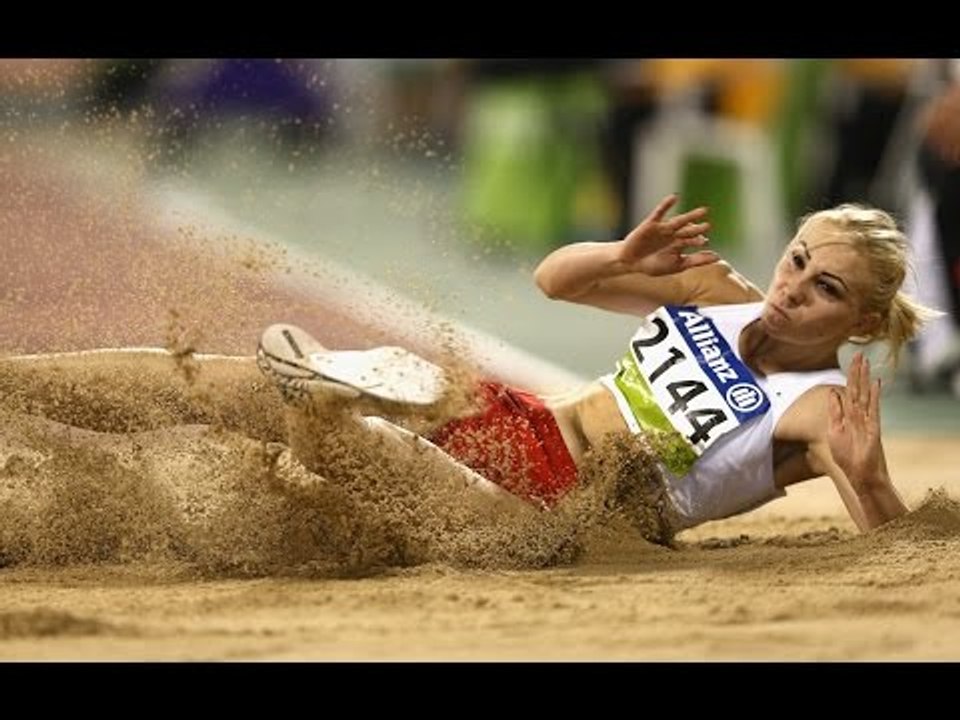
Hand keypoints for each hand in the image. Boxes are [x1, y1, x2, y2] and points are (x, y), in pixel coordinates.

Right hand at [619, 194, 718, 275]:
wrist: (630, 262)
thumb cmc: (653, 265)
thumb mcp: (677, 265)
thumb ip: (697, 260)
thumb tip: (718, 257)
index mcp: (679, 244)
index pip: (692, 241)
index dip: (698, 241)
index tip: (705, 242)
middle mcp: (674, 235)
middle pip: (688, 230)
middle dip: (697, 229)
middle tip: (708, 226)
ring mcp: (663, 228)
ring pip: (678, 221)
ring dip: (690, 217)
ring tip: (703, 211)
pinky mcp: (652, 223)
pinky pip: (660, 212)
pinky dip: (666, 205)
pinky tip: (674, 198)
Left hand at [827, 352, 882, 489]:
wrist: (859, 474)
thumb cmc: (847, 455)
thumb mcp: (834, 431)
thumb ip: (834, 412)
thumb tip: (832, 392)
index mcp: (847, 415)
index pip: (848, 391)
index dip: (848, 377)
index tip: (850, 361)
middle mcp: (858, 414)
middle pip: (857, 388)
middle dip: (856, 371)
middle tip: (858, 354)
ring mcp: (867, 420)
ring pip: (864, 394)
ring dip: (864, 378)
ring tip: (866, 362)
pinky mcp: (874, 427)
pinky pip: (874, 409)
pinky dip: (874, 396)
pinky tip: (875, 383)